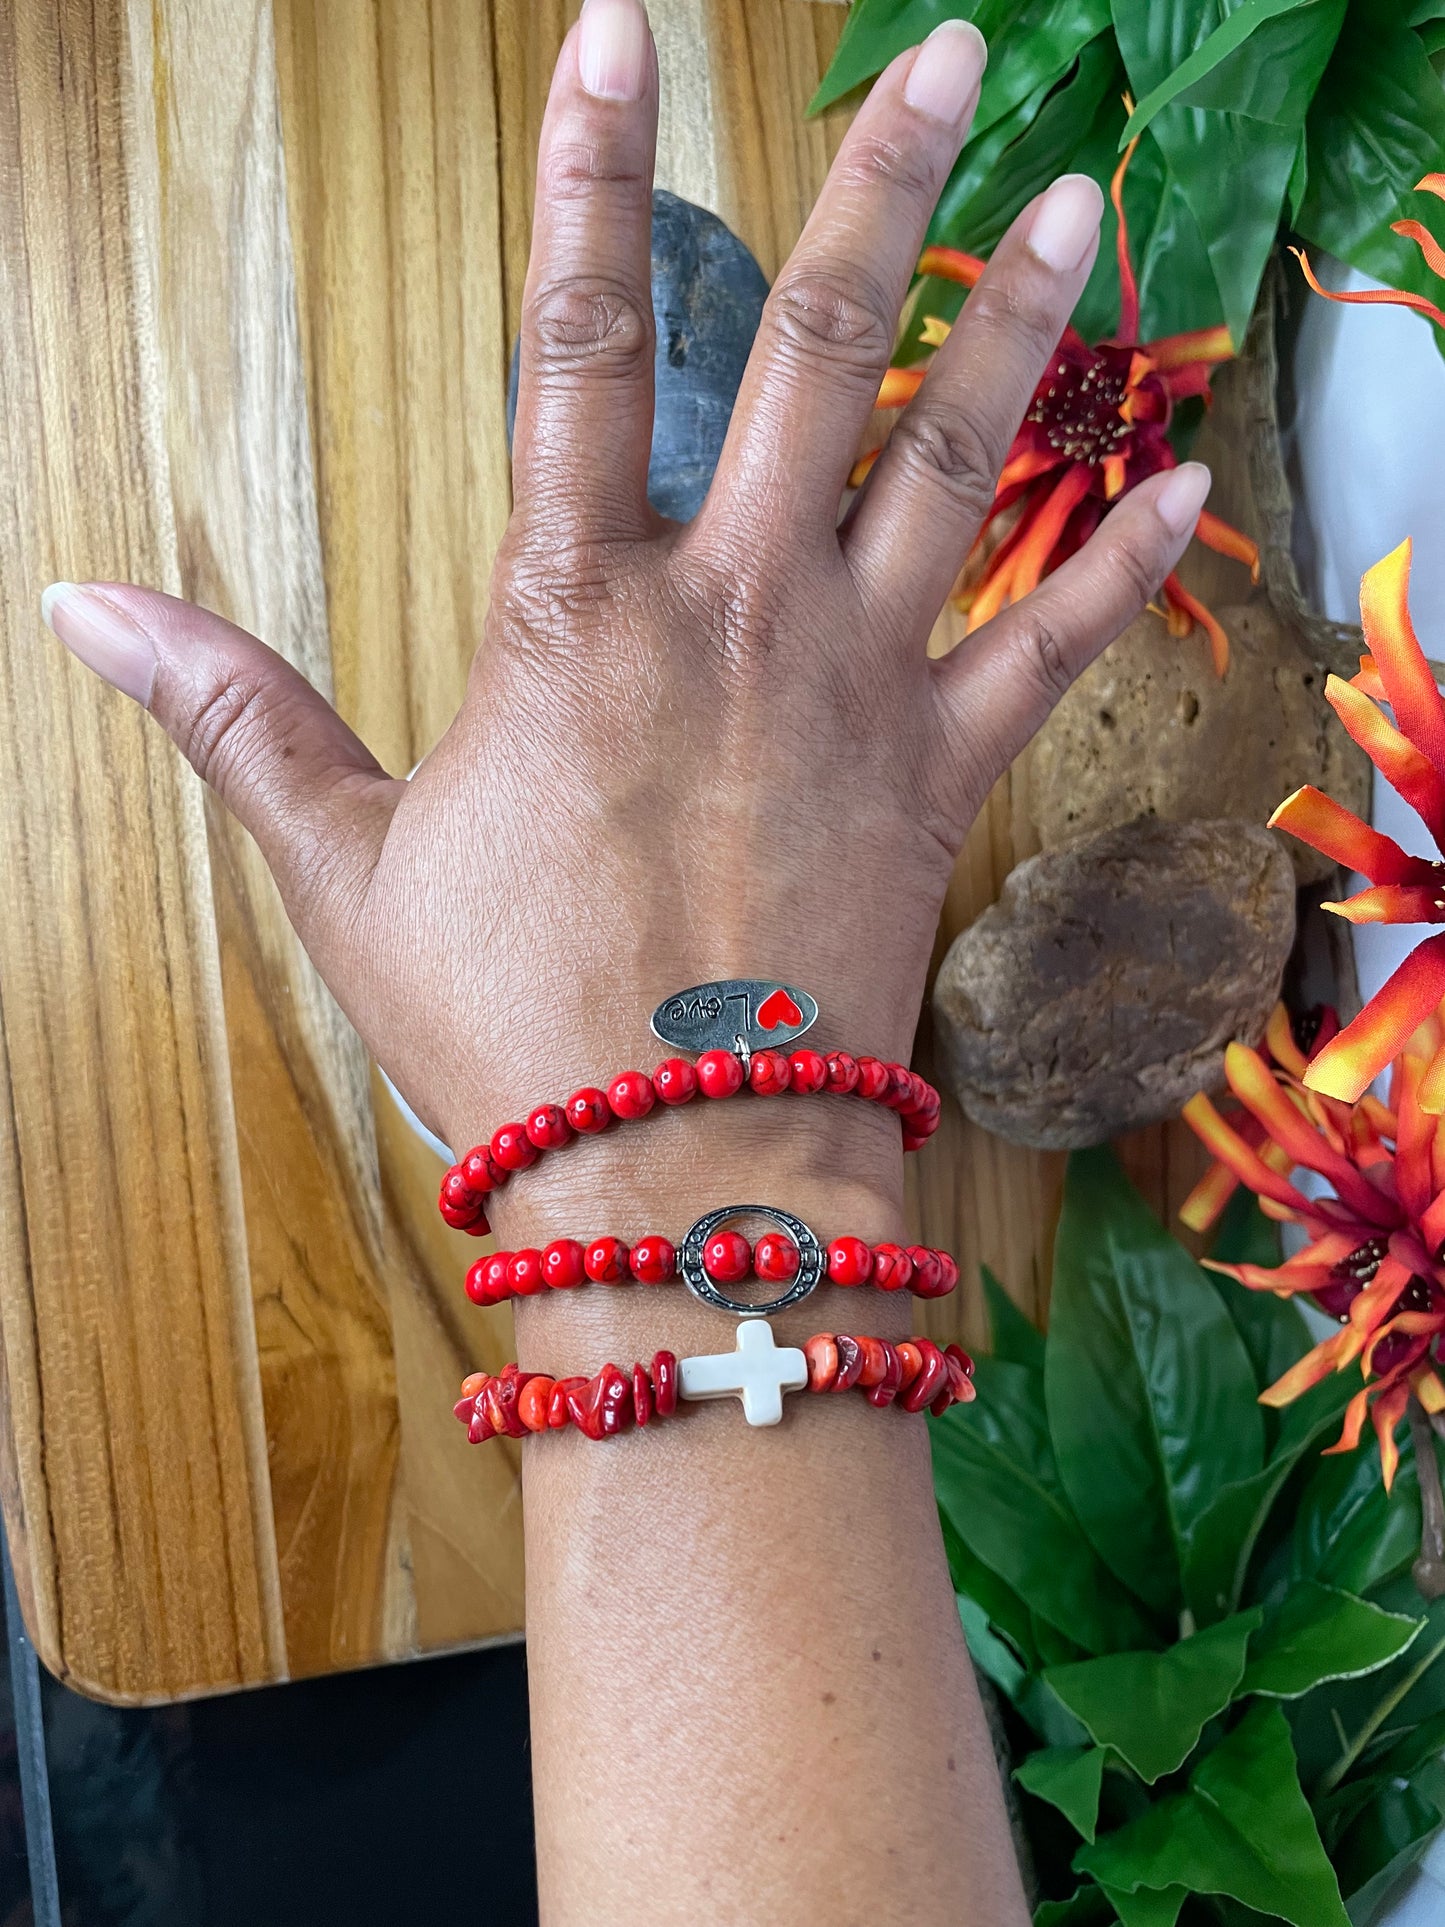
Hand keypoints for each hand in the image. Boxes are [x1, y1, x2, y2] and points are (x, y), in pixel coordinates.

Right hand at [42, 2, 1208, 1228]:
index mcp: (576, 621)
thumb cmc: (513, 1024)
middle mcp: (733, 622)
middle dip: (877, 191)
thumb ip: (234, 715)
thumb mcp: (344, 866)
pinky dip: (1120, 567)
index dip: (589, 180)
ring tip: (1077, 208)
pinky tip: (1186, 482)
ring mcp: (855, 694)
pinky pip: (1050, 651)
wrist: (680, 1172)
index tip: (619, 39)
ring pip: (954, 471)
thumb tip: (84, 607)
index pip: (573, 349)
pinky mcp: (938, 780)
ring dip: (1020, 330)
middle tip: (943, 55)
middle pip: (818, 358)